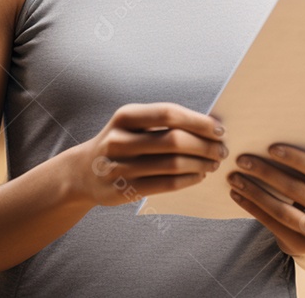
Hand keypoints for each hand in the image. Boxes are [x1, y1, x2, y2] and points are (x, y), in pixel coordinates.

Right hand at [75, 102, 227, 206]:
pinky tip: (199, 176)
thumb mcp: (132, 124)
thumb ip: (163, 122)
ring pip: (172, 164)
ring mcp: (120, 166)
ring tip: (213, 163)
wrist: (83, 172)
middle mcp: (119, 139)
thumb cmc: (120, 142)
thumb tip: (209, 125)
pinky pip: (166, 184)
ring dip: (200, 163)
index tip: (219, 129)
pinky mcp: (125, 190)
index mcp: (125, 116)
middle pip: (174, 140)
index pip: (168, 113)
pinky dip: (188, 180)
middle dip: (204, 145)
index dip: (198, 121)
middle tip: (222, 149)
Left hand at [226, 144, 304, 258]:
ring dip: (254, 191)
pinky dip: (252, 207)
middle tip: (242, 159)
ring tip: (234, 177)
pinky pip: (272, 224)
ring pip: (283, 210)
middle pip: (297, 190)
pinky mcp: (302, 246)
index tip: (271, 147)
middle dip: (267, 172)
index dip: (296, 158)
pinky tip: (237, 194)